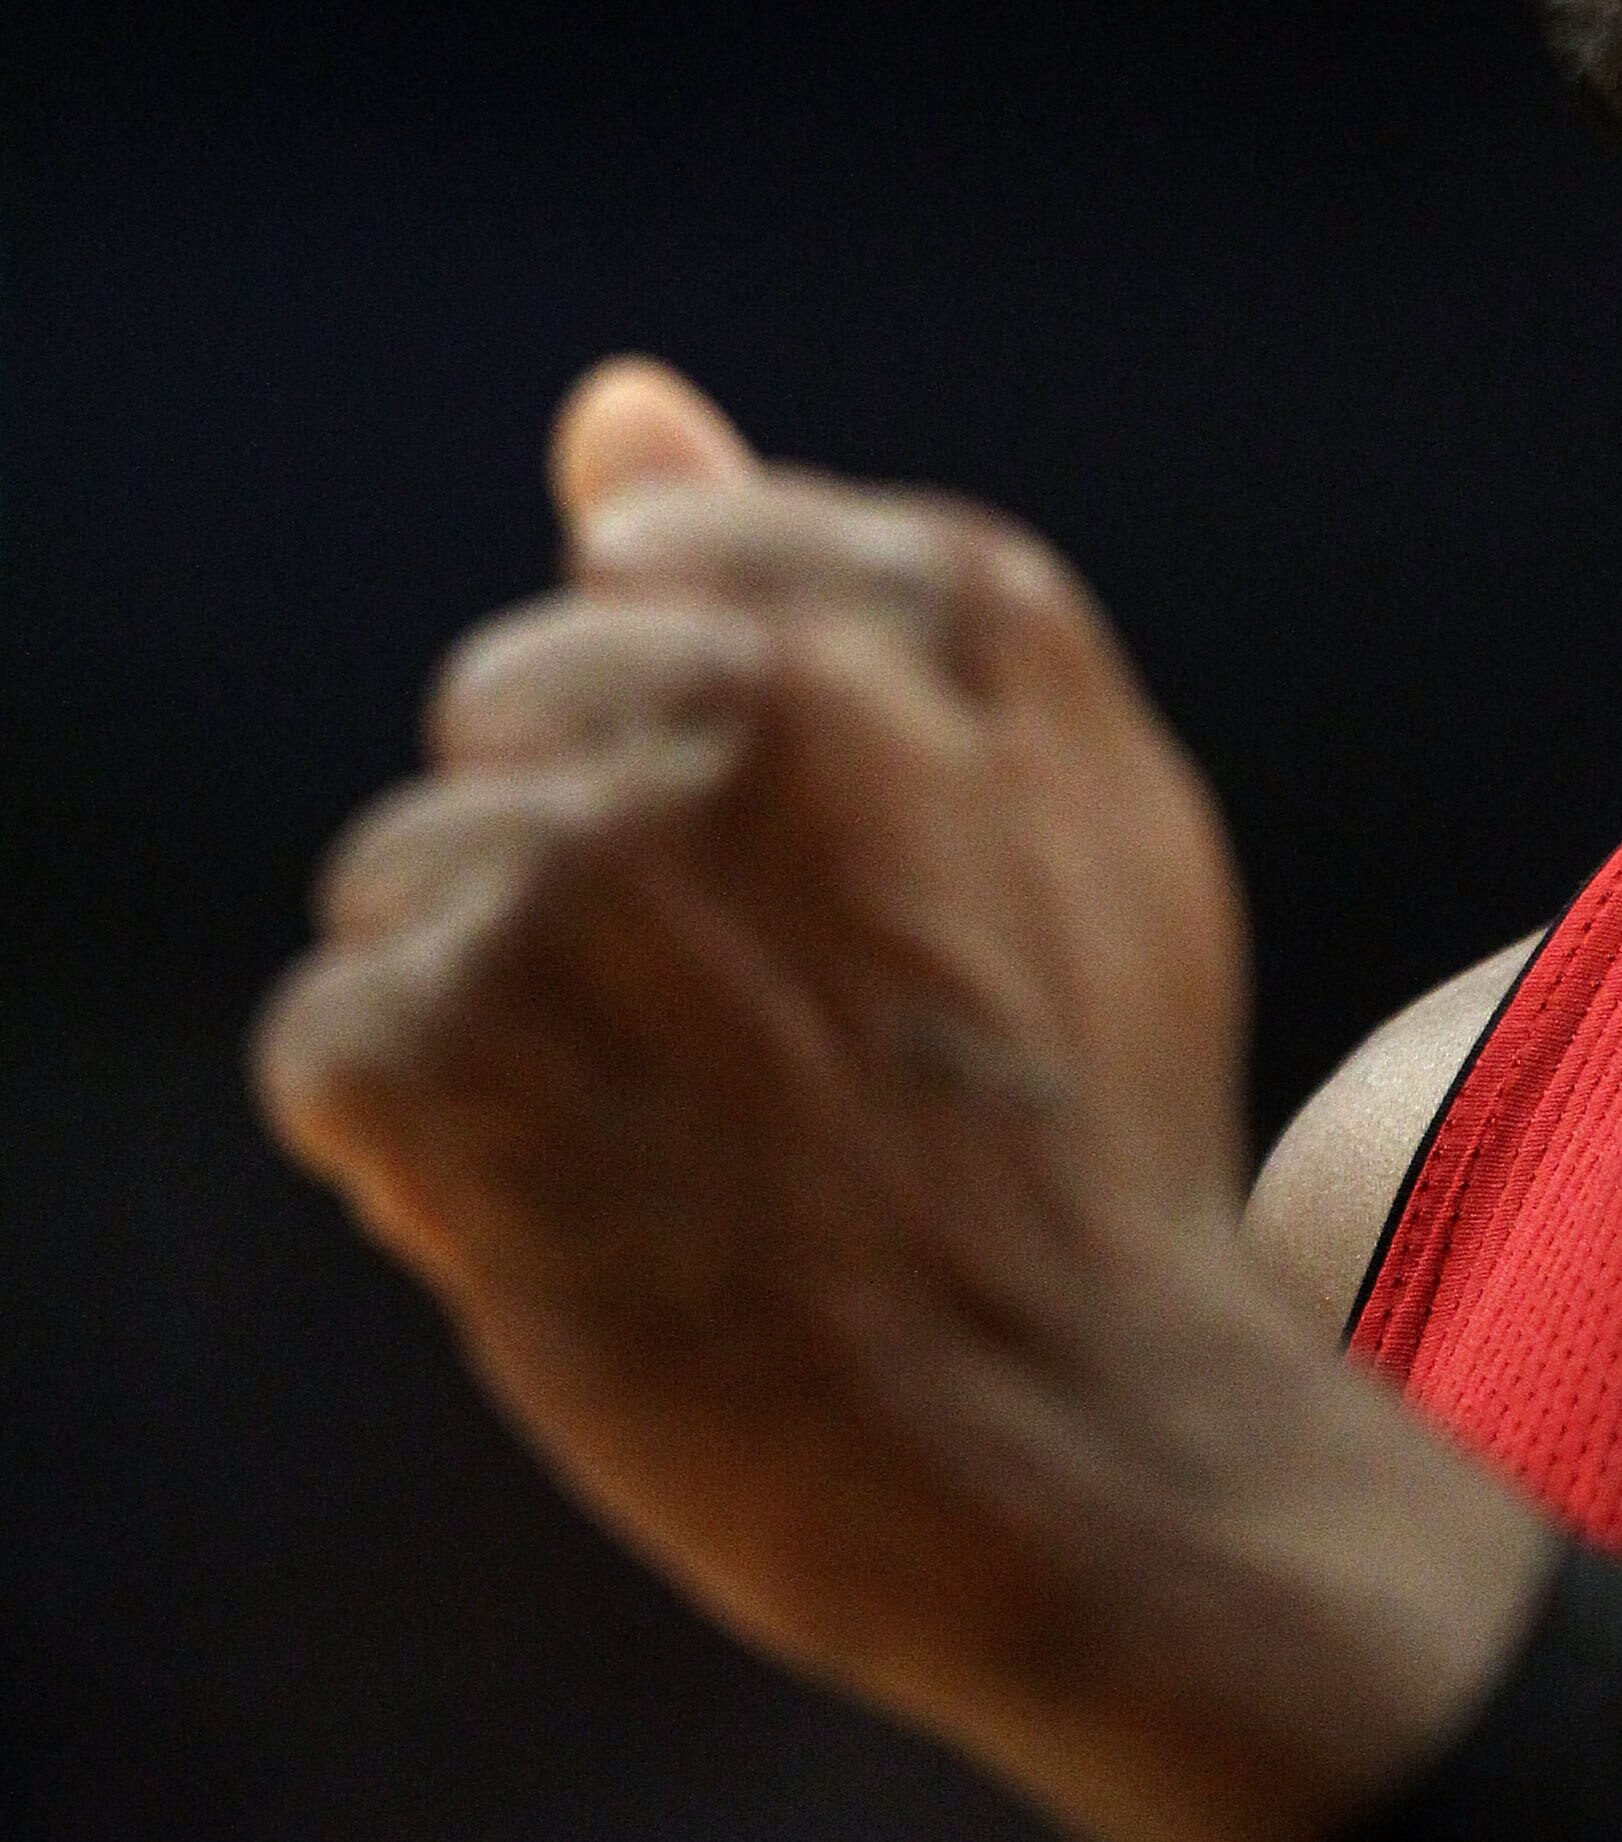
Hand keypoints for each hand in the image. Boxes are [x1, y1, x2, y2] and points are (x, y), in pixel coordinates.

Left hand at [252, 361, 1551, 1841]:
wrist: (1066, 1439)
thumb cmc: (1072, 1120)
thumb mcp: (1049, 797)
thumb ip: (824, 576)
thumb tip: (614, 402)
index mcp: (927, 606)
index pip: (644, 568)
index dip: (682, 753)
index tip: (787, 897)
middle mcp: (762, 695)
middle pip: (501, 709)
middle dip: (567, 868)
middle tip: (729, 1043)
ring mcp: (596, 865)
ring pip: (400, 880)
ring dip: (481, 1020)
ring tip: (656, 1148)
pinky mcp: (458, 1046)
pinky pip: (330, 1043)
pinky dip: (409, 1157)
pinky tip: (565, 1227)